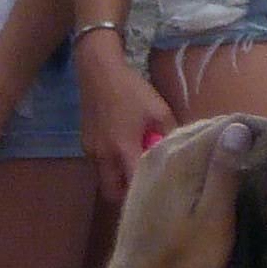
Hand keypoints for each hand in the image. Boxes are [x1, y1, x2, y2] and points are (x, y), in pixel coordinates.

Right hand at [75, 32, 170, 206]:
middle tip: (146, 186)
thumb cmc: (131, 90)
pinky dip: (110, 167)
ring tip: (136, 168)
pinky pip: (98, 166)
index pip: (134, 185)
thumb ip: (171, 135)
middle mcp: (103, 156)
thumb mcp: (160, 111)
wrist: (98, 71)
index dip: (147, 194)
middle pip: (112, 193)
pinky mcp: (85, 143)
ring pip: (104, 180)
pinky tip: (122, 152)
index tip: (161, 196)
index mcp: (123, 149)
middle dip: (128, 195)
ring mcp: (91, 150)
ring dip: (118, 180)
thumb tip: (181, 153)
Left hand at [105, 112, 256, 267]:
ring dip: (221, 140)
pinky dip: (202, 149)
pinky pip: (179, 146)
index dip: (259, 126)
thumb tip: (241, 128)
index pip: (228, 122)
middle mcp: (162, 147)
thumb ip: (225, 171)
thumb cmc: (184, 254)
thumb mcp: (214, 217)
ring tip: (249, 157)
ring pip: (194, 134)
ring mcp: (150, 158)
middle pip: (210, 124)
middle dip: (242, 131)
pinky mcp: (145, 171)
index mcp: (182, 155)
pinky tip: (216, 167)